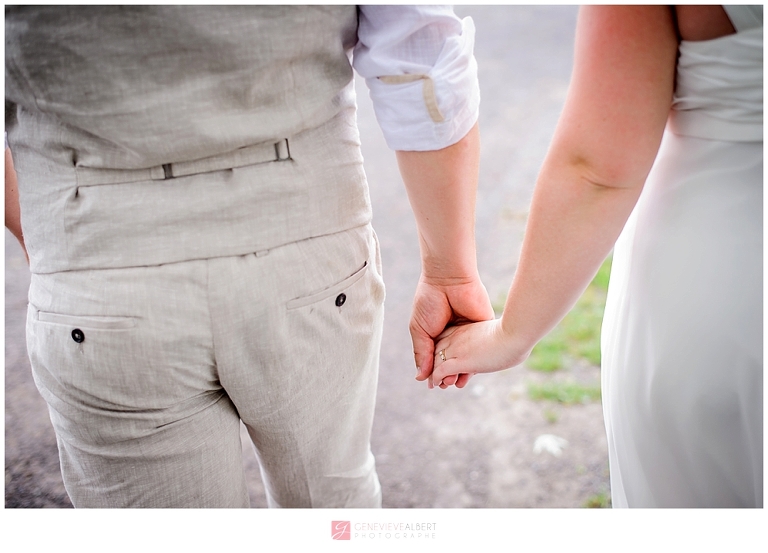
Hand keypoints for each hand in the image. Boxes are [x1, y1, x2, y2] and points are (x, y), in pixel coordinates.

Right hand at [411, 274, 493, 388]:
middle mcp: (453, 336)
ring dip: (462, 372)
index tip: (431, 384)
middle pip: (452, 362)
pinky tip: (469, 373)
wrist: (449, 280)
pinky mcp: (483, 330)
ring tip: (455, 383)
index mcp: (437, 335)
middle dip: (448, 375)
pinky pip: (480, 350)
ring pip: (467, 359)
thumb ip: (421, 353)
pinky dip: (476, 362)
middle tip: (444, 384)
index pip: (436, 359)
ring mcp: (469, 334)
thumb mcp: (419, 329)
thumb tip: (420, 377)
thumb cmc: (430, 301)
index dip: (434, 372)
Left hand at [431, 318, 530, 386]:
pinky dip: (435, 378)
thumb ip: (490, 341)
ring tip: (436, 384)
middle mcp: (456, 337)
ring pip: (435, 362)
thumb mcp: (496, 335)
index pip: (444, 338)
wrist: (515, 334)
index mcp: (464, 328)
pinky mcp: (461, 361)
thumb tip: (502, 349)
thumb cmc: (513, 335)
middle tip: (438, 376)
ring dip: (434, 374)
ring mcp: (457, 348)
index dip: (443, 350)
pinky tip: (435, 384)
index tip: (445, 361)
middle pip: (436, 350)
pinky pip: (440, 371)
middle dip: (435, 363)